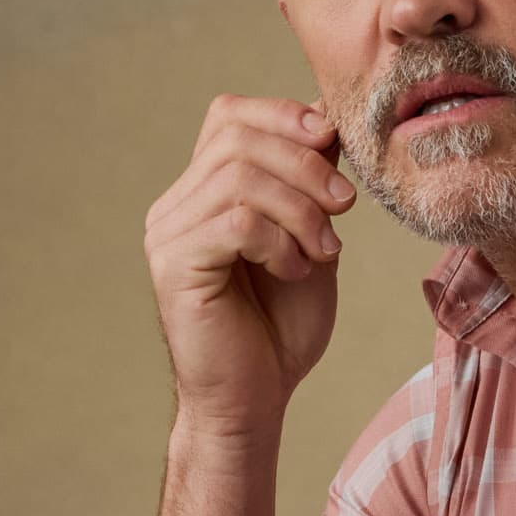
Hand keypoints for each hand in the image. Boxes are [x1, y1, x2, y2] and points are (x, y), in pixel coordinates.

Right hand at [143, 93, 355, 437]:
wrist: (255, 400)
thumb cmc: (282, 329)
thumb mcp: (311, 240)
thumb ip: (312, 185)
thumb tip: (328, 119)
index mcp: (202, 191)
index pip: (229, 115)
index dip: (284, 116)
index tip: (333, 144)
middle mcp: (176, 204)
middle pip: (237, 136)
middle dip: (306, 164)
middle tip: (346, 206)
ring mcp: (169, 232)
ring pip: (240, 176)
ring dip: (301, 210)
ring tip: (324, 252)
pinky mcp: (174, 265)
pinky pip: (236, 223)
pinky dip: (280, 242)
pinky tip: (294, 271)